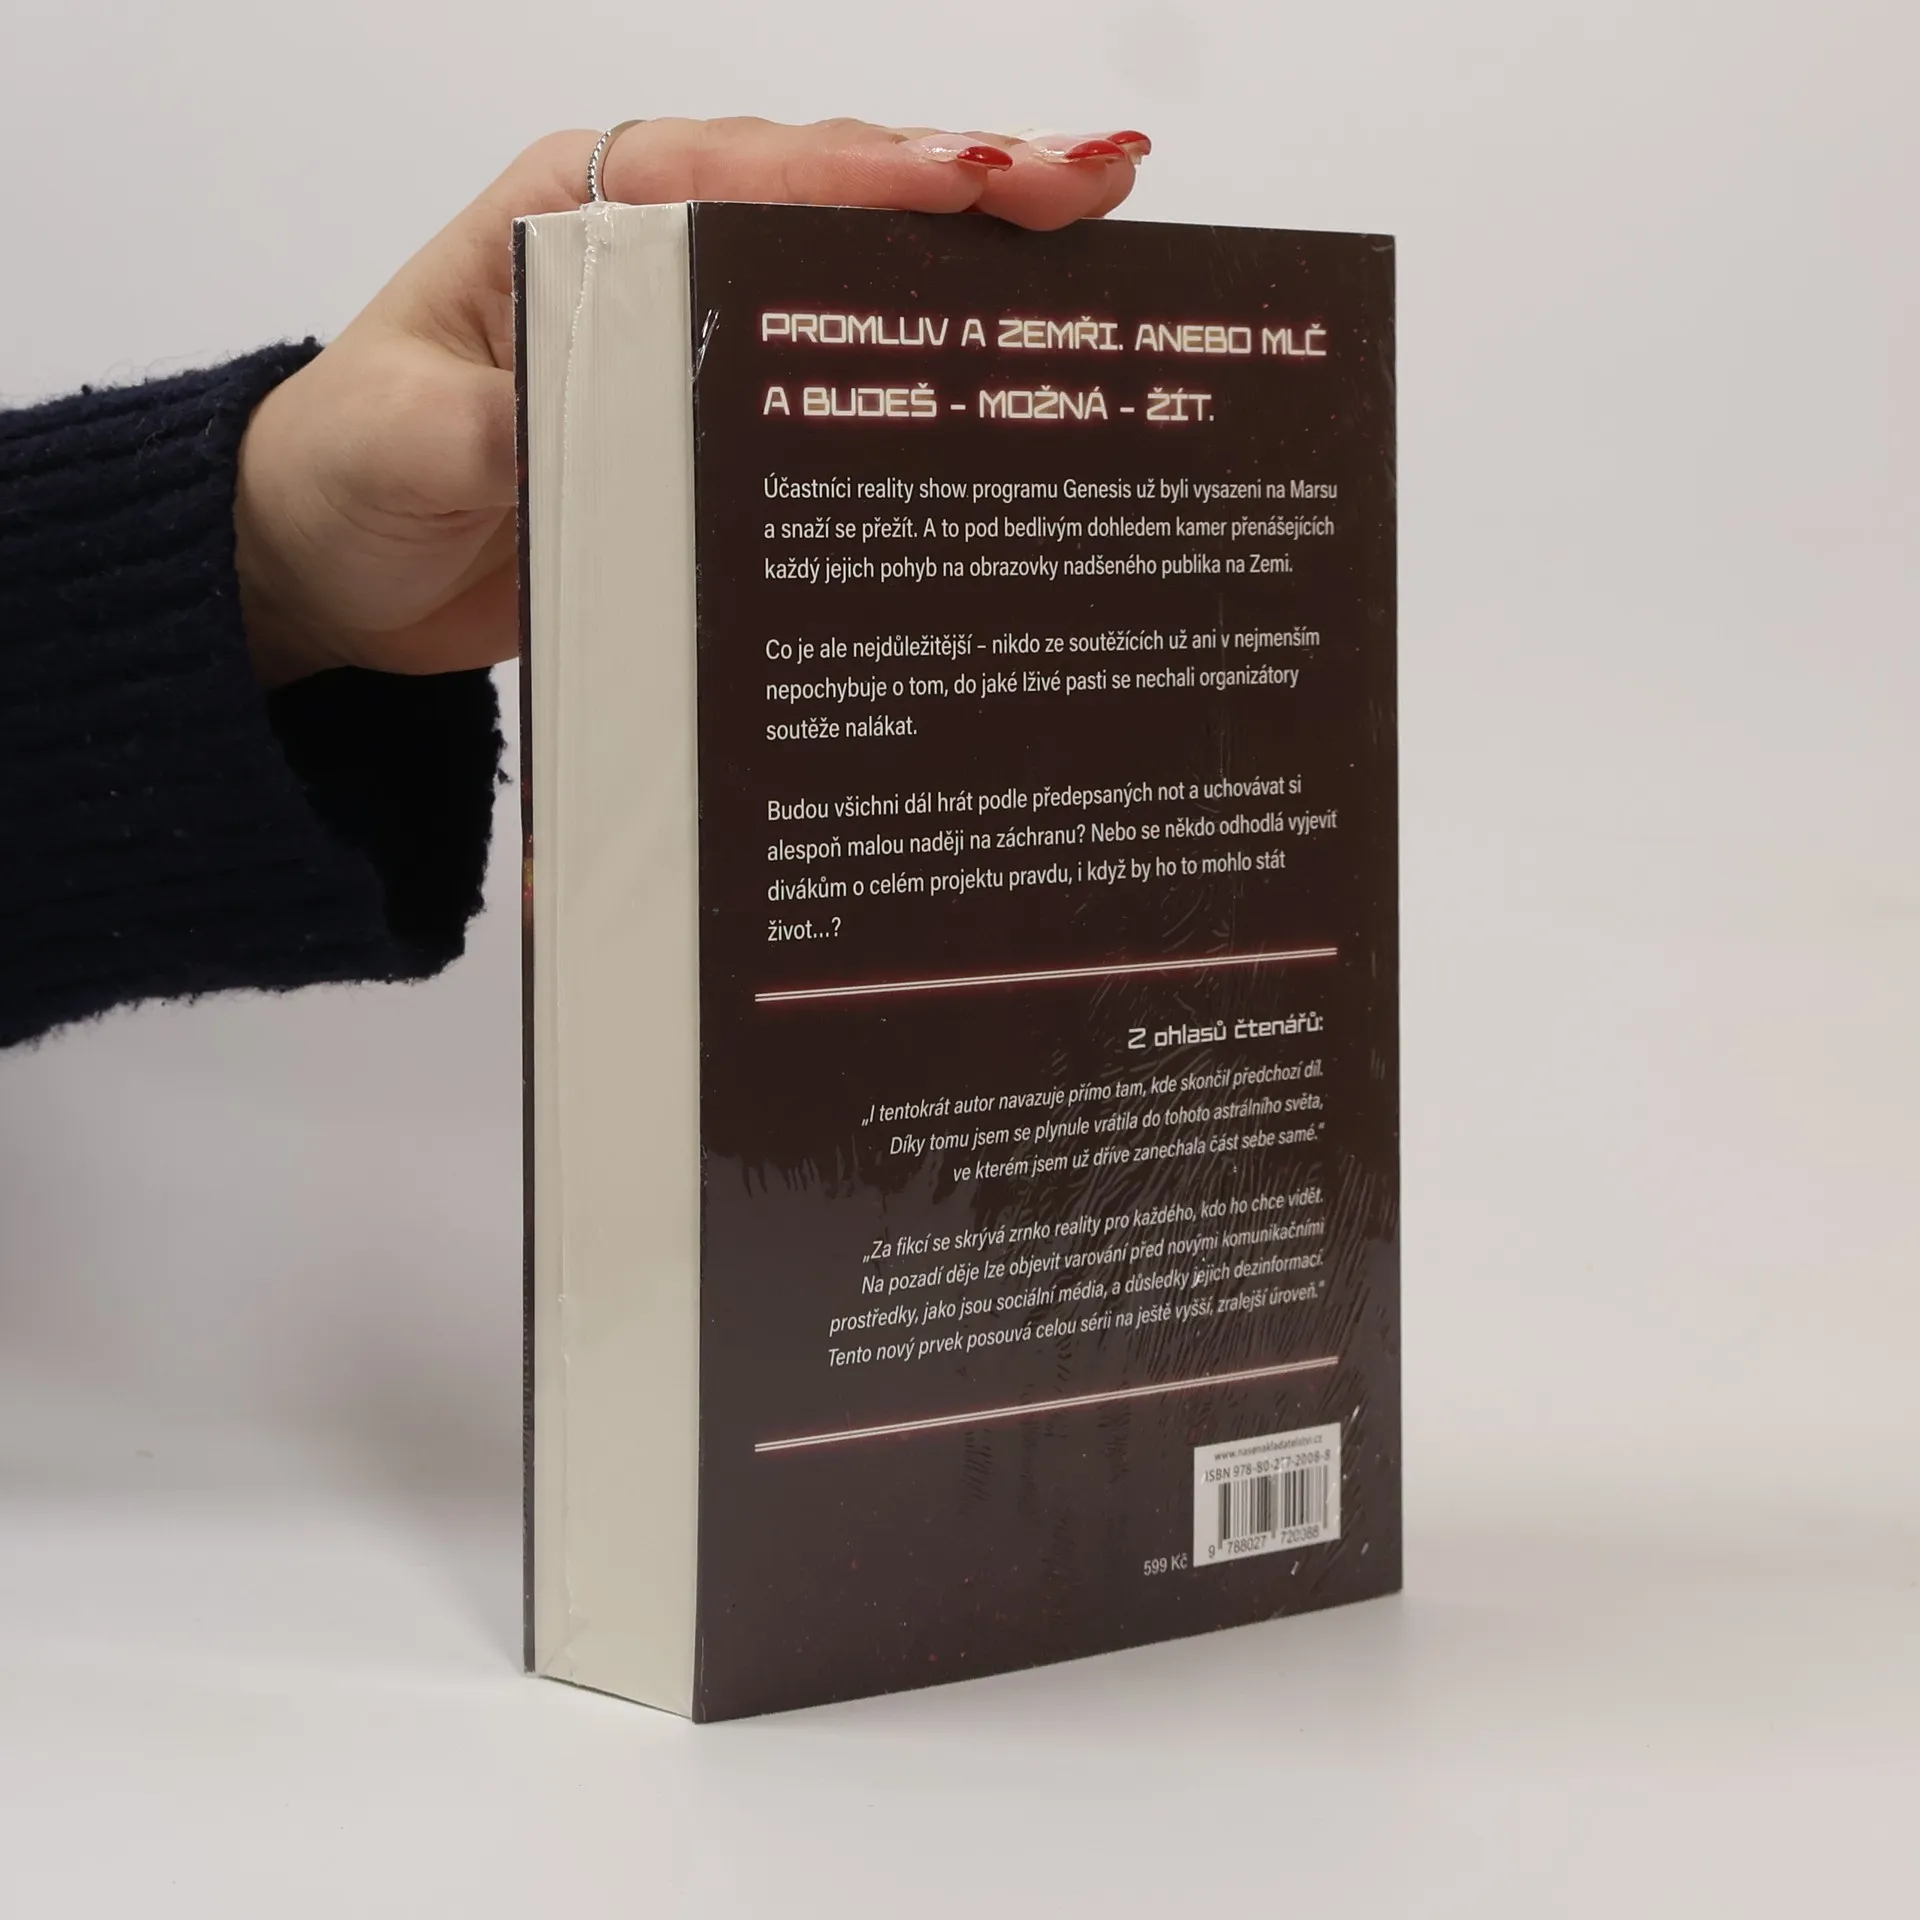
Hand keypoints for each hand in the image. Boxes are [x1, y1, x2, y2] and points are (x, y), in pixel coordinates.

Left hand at [233, 118, 1149, 686]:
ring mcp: (689, 338)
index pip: (750, 171)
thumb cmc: (349, 475)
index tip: (994, 180)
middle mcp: (650, 254)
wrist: (330, 569)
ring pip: (847, 274)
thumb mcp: (407, 444)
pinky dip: (914, 362)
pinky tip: (995, 371)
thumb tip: (588, 417)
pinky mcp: (708, 421)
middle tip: (1097, 193)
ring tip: (1091, 257)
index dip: (877, 173)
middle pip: (829, 199)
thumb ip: (499, 423)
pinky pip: (827, 378)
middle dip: (967, 189)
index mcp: (578, 213)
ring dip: (965, 265)